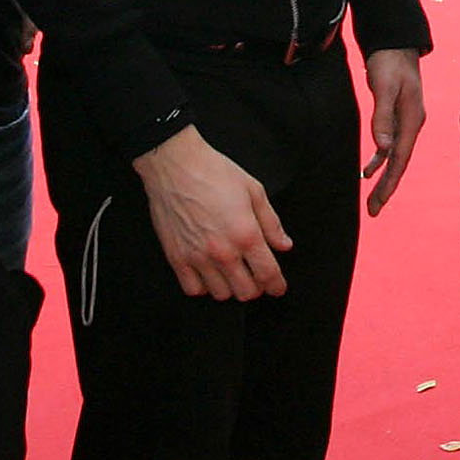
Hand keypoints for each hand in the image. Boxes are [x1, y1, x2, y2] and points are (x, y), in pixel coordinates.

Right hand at [135, 126, 291, 299]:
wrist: (175, 165)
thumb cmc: (213, 172)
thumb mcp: (254, 191)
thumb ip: (271, 223)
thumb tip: (283, 245)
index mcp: (246, 234)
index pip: (268, 274)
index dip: (277, 285)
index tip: (278, 287)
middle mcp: (223, 251)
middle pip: (246, 292)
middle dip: (256, 287)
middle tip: (255, 276)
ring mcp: (198, 257)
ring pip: (221, 294)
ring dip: (231, 287)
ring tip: (231, 272)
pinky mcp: (176, 258)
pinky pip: (193, 289)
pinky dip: (204, 286)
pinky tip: (208, 272)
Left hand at [362, 47, 425, 217]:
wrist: (396, 42)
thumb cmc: (390, 62)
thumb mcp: (384, 87)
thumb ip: (382, 117)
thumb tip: (382, 149)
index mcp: (412, 120)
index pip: (400, 159)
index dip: (389, 183)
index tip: (377, 203)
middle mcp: (412, 124)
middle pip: (399, 163)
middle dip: (387, 188)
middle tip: (373, 212)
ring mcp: (406, 121)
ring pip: (394, 157)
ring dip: (383, 177)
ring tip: (371, 199)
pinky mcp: (398, 117)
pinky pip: (390, 145)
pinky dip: (380, 160)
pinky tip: (369, 170)